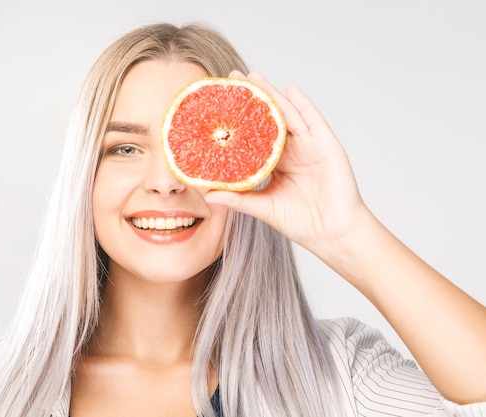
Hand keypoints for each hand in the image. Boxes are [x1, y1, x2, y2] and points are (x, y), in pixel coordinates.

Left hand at [204, 71, 371, 254]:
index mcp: (276, 164)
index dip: (238, 121)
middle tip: (232, 78)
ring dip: (272, 94)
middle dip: (252, 98)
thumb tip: (207, 195)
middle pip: (269, 119)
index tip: (217, 106)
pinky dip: (303, 104)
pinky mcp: (326, 146)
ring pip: (287, 114)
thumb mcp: (263, 208)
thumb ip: (238, 199)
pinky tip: (290, 89)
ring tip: (253, 76)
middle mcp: (291, 151)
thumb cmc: (302, 223)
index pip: (253, 136)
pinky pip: (313, 120)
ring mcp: (309, 146)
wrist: (333, 234)